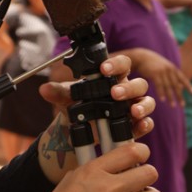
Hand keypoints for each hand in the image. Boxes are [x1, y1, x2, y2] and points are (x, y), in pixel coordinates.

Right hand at [19, 142, 162, 191]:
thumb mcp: (76, 174)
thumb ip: (100, 166)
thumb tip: (121, 160)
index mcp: (96, 170)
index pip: (133, 152)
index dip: (143, 152)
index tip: (141, 157)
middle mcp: (109, 187)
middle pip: (150, 173)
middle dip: (146, 175)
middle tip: (139, 182)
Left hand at [41, 54, 155, 139]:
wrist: (79, 127)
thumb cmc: (78, 105)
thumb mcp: (67, 98)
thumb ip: (57, 92)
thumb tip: (44, 89)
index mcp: (113, 78)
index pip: (122, 64)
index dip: (116, 64)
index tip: (104, 68)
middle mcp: (127, 90)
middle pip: (139, 83)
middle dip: (128, 87)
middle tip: (114, 93)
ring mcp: (133, 107)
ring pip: (147, 101)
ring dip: (142, 105)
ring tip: (132, 111)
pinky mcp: (136, 125)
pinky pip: (147, 123)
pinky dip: (145, 125)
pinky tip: (140, 126)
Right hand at [133, 49, 191, 106]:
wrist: (142, 56)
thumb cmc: (153, 64)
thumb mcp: (164, 67)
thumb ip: (172, 76)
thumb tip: (180, 86)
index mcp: (172, 68)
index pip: (182, 78)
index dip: (188, 85)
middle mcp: (169, 70)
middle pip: (176, 85)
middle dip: (179, 95)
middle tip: (182, 105)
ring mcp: (162, 71)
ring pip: (168, 86)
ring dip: (171, 97)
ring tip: (173, 106)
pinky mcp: (154, 73)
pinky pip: (159, 85)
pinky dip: (161, 93)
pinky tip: (163, 100)